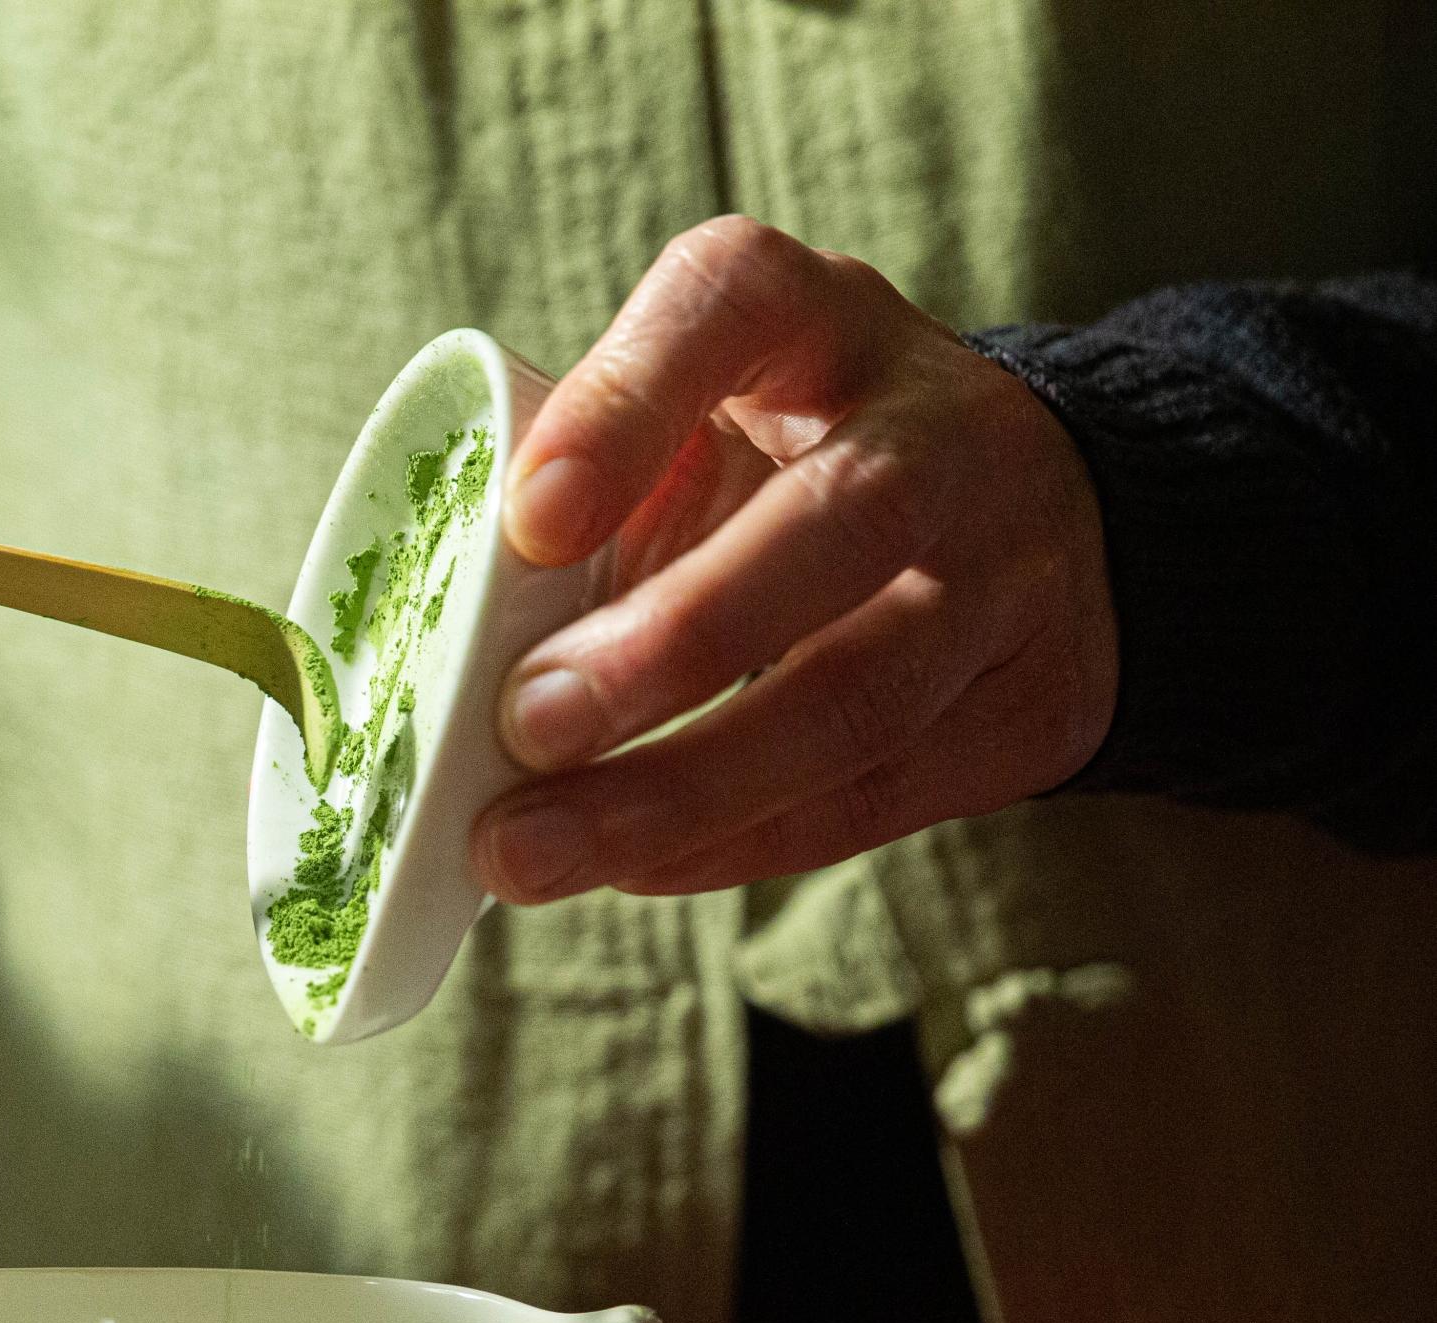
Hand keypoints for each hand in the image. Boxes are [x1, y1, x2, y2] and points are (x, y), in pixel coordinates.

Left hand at [472, 216, 1117, 901]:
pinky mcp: (1033, 704)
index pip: (734, 302)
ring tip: (529, 849)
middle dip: (672, 642)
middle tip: (525, 726)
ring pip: (861, 694)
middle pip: (836, 525)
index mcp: (819, 318)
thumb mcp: (700, 418)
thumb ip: (590, 493)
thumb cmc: (788, 464)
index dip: (627, 408)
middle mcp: (940, 427)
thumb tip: (442, 643)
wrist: (1024, 518)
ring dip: (682, 789)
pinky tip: (629, 867)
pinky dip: (736, 844)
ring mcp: (1010, 571)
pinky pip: (877, 796)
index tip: (527, 521)